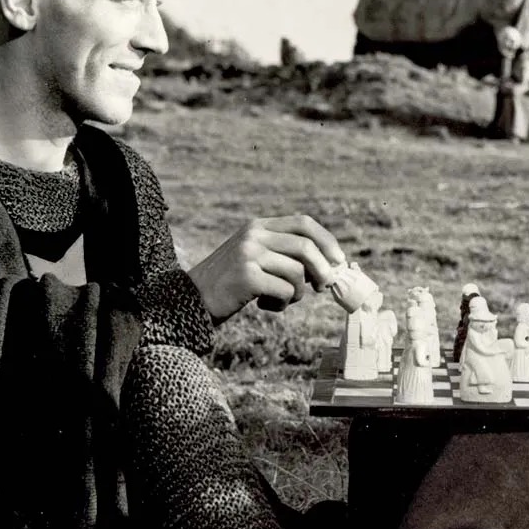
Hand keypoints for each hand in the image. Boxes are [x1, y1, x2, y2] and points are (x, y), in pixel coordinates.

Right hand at [188, 215, 345, 323]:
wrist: (190, 300)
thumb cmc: (231, 285)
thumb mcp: (255, 259)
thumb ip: (283, 254)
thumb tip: (329, 265)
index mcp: (258, 226)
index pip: (304, 223)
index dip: (327, 241)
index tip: (338, 260)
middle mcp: (253, 235)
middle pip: (306, 247)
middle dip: (322, 270)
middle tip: (323, 287)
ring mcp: (248, 254)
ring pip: (297, 272)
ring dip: (297, 293)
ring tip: (280, 300)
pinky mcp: (246, 276)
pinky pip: (285, 290)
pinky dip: (282, 303)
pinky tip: (266, 305)